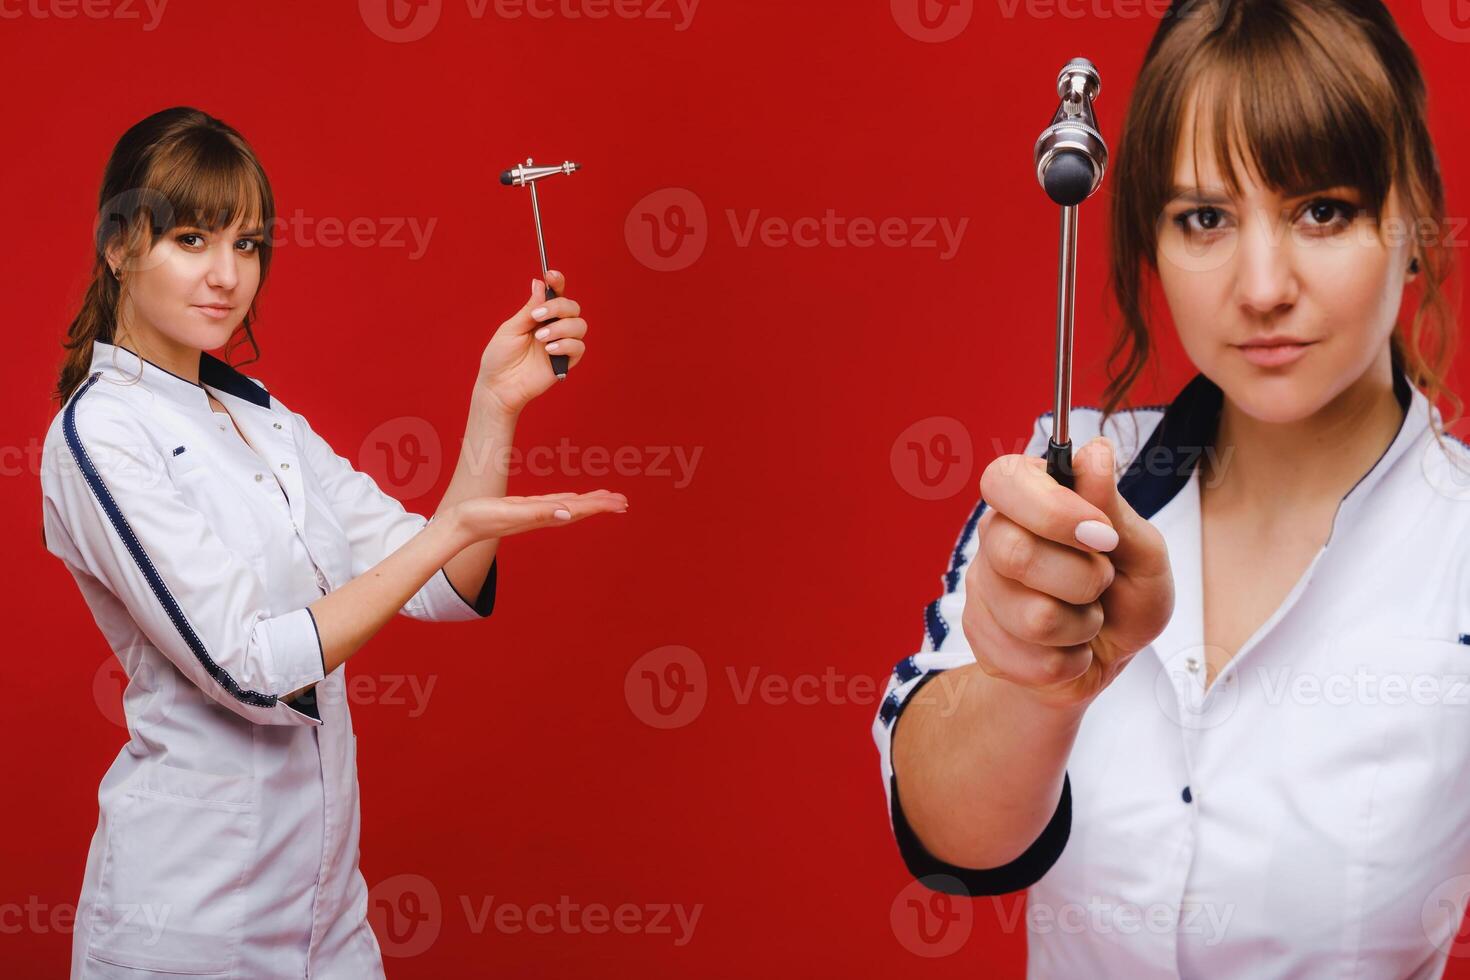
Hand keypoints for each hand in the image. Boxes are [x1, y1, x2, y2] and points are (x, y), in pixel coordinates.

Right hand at [452, 489, 626, 542]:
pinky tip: (573, 500)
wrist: (459, 525)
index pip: (579, 510)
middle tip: (623, 502)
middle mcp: (543, 517)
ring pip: (569, 507)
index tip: (621, 503)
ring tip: (607, 499)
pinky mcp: (525, 509)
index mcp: (544, 517)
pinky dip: (569, 501)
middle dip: (601, 505)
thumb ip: (540, 513)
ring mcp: (535, 514)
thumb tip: (569, 513)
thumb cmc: (482, 518)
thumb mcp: (512, 512)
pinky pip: (554, 504)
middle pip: (579, 510)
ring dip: (589, 503)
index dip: (600, 506)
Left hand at [476, 270, 587, 415]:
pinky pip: (578, 347)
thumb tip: (539, 283)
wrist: (499, 386)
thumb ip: (529, 308)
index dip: (557, 282)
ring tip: (541, 339)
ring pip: (579, 325)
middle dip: (558, 307)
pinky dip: (565, 345)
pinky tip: (548, 350)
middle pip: (572, 307)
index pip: (556, 294)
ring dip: (561, 328)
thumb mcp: (511, 328)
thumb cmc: (500, 357)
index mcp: (540, 315)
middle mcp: (554, 327)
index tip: (551, 275)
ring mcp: (561, 344)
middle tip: (538, 317)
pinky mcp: (566, 362)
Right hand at [963, 436, 1174, 708]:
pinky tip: (1069, 647)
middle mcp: (995, 536)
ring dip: (1081, 626)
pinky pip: (1032, 660)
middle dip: (1081, 579)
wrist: (1108, 659)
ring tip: (1087, 619)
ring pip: (1032, 616)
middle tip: (1101, 583)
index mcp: (1029, 498)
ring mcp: (982, 589)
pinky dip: (1069, 660)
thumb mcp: (1143, 552)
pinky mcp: (981, 639)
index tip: (1101, 535)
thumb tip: (1096, 453)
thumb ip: (1115, 509)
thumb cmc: (1126, 597)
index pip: (1004, 480)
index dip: (1051, 510)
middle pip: (1015, 554)